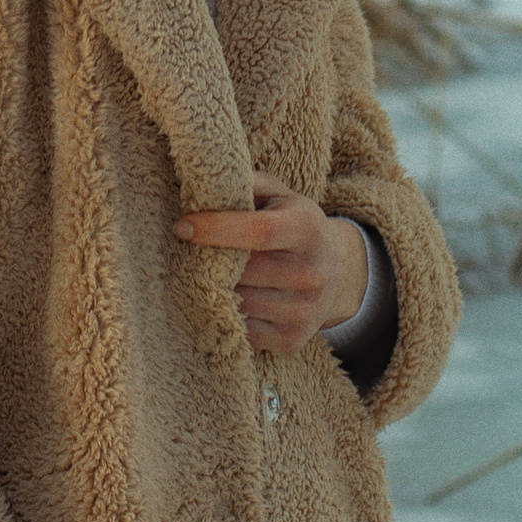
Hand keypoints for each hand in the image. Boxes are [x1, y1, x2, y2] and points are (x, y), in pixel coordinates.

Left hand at [174, 181, 370, 354]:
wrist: (339, 273)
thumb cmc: (295, 225)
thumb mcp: (280, 196)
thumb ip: (247, 184)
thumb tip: (205, 182)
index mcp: (307, 229)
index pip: (258, 231)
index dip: (216, 228)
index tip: (182, 226)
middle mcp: (311, 272)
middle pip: (243, 270)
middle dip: (211, 261)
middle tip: (190, 252)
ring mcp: (304, 310)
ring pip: (238, 302)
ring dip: (215, 289)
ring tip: (208, 275)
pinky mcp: (293, 339)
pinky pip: (242, 329)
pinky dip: (227, 315)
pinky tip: (225, 299)